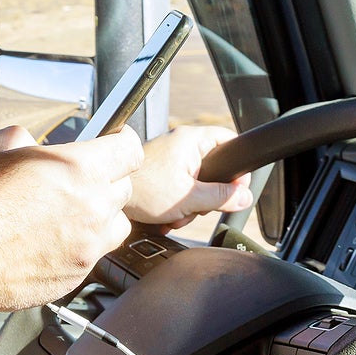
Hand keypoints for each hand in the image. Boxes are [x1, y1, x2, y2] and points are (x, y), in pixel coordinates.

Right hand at [0, 126, 143, 315]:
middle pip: (124, 186)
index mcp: (77, 170)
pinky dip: (81, 242)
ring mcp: (87, 246)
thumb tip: (33, 146)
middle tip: (76, 176)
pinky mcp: (76, 274)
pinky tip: (49, 237)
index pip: (129, 149)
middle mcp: (91, 209)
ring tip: (67, 210)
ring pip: (116, 223)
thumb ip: (25, 139)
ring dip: (101, 212)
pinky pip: (94, 252)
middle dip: (106, 176)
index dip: (122, 139)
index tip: (115, 139)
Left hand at [123, 125, 253, 228]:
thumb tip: (244, 196)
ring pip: (197, 182)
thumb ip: (221, 196)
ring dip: (191, 204)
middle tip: (197, 206)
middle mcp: (180, 143)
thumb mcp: (190, 197)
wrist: (111, 196)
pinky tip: (167, 214)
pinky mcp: (161, 170)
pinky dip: (178, 203)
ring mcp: (170, 156)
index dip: (237, 165)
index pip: (228, 140)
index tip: (237, 187)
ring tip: (176, 212)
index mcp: (191, 140)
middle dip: (208, 195)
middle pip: (214, 167)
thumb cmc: (142, 189)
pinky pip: (181, 186)